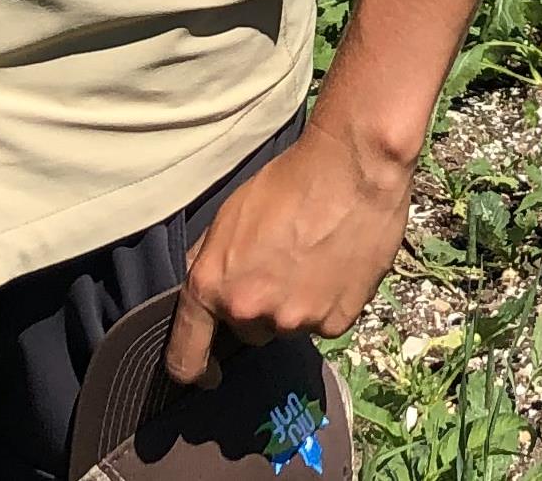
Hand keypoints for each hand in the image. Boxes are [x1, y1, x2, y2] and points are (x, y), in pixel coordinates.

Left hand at [165, 112, 415, 384]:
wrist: (354, 169)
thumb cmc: (290, 181)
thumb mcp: (230, 215)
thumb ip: (209, 260)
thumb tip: (203, 286)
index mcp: (213, 287)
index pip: (187, 356)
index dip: (192, 369)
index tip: (205, 371)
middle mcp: (250, 311)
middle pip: (248, 330)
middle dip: (259, 306)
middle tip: (281, 266)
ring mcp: (295, 320)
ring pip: (287, 325)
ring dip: (295, 304)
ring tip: (315, 259)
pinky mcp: (336, 322)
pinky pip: (324, 322)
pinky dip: (329, 302)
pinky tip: (337, 266)